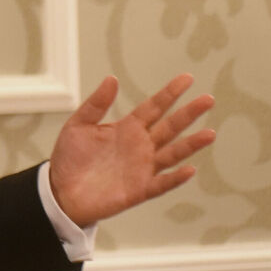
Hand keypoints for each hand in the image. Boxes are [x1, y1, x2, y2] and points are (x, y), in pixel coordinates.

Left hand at [49, 73, 215, 226]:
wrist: (61, 192)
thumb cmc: (70, 158)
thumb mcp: (78, 125)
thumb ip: (96, 104)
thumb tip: (112, 79)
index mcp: (127, 128)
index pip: (154, 107)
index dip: (170, 93)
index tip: (187, 78)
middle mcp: (140, 146)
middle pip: (170, 127)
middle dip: (188, 113)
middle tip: (208, 99)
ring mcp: (142, 168)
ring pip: (172, 153)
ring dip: (191, 144)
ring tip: (210, 133)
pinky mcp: (139, 190)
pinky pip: (161, 183)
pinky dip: (175, 178)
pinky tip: (189, 169)